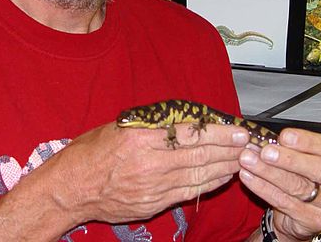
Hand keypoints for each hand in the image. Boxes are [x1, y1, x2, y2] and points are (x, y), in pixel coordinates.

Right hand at [48, 120, 250, 225]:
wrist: (71, 189)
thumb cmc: (90, 152)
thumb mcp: (119, 126)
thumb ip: (152, 124)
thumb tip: (184, 118)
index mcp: (142, 138)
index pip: (191, 133)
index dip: (219, 131)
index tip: (237, 128)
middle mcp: (151, 163)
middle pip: (200, 154)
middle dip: (229, 148)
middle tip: (249, 143)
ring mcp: (154, 186)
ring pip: (199, 174)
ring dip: (225, 166)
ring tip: (243, 158)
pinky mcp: (154, 203)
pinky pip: (189, 192)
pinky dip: (209, 183)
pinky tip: (223, 176)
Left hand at [238, 128, 320, 241]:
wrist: (303, 210)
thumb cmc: (308, 175)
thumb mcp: (309, 156)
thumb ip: (296, 146)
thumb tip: (268, 136)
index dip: (309, 141)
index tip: (285, 136)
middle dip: (290, 159)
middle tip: (266, 151)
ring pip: (300, 187)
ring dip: (270, 172)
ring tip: (249, 160)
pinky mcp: (315, 221)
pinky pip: (285, 203)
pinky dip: (263, 188)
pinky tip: (249, 176)